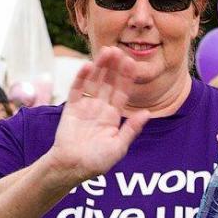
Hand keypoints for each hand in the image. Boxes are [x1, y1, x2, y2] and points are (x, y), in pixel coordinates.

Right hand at [41, 47, 149, 183]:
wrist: (72, 168)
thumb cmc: (97, 161)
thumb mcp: (119, 146)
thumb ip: (132, 129)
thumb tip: (147, 113)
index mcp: (114, 116)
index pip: (122, 92)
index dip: (127, 78)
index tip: (133, 62)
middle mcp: (100, 108)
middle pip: (109, 83)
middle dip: (114, 67)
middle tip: (120, 49)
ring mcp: (85, 106)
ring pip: (94, 82)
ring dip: (100, 67)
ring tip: (106, 51)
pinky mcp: (71, 108)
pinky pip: (77, 90)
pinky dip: (82, 78)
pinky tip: (88, 65)